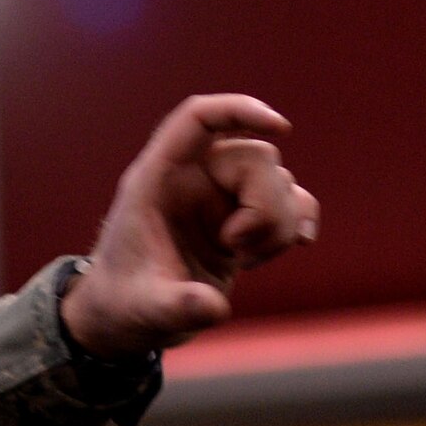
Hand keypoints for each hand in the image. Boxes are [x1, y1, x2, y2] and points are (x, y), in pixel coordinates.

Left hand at [60, 94, 318, 360]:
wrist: (131, 315)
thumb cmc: (126, 303)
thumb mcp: (147, 309)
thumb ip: (176, 306)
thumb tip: (212, 307)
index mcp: (157, 179)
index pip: (197, 118)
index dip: (237, 110)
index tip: (280, 127)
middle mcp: (191, 178)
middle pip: (254, 157)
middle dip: (265, 205)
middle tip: (237, 250)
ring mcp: (219, 196)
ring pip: (279, 180)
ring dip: (279, 223)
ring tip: (245, 261)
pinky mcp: (242, 219)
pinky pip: (290, 200)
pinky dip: (298, 220)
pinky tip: (299, 243)